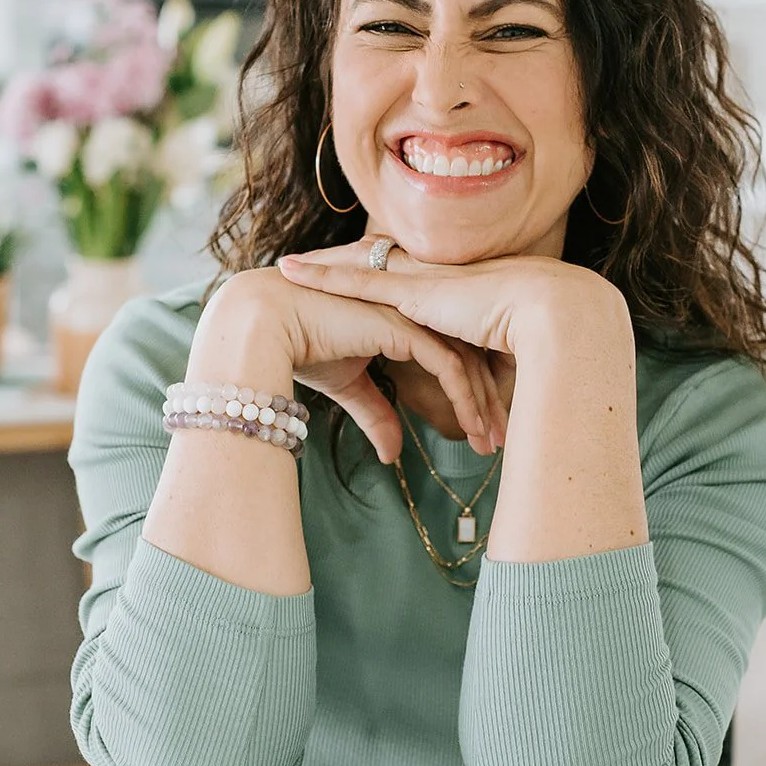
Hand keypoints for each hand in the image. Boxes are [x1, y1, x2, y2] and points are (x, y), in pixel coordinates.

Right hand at [198, 268, 499, 463]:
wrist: (266, 326)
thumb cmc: (300, 347)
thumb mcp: (348, 388)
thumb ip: (377, 414)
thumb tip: (393, 455)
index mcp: (404, 317)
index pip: (452, 353)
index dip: (470, 393)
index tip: (483, 431)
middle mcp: (414, 311)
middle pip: (468, 357)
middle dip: (487, 402)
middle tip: (499, 441)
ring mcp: (412, 315)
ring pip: (465, 362)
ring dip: (482, 406)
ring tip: (491, 444)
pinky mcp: (404, 326)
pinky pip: (449, 366)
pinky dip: (465, 399)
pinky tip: (473, 427)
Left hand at [277, 239, 616, 360]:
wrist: (549, 316)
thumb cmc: (531, 340)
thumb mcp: (491, 358)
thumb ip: (472, 372)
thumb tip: (468, 403)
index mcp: (446, 292)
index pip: (399, 279)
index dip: (368, 277)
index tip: (339, 275)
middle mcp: (430, 280)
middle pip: (370, 266)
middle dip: (332, 265)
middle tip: (292, 266)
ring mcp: (421, 283)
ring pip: (357, 269)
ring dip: (319, 269)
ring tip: (282, 268)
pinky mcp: (414, 292)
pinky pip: (357, 280)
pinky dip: (321, 275)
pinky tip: (292, 270)